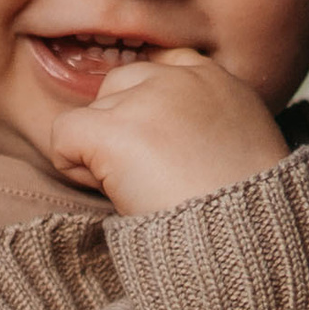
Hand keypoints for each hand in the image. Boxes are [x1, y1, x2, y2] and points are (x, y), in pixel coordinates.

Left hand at [47, 48, 288, 215]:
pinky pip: (62, 135)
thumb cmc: (246, 214)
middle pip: (119, 85)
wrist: (245, 242)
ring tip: (138, 189)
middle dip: (122, 126)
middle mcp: (180, 79)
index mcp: (217, 81)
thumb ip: (205, 124)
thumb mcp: (242, 147)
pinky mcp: (113, 130)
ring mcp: (144, 101)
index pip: (163, 67)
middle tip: (149, 176)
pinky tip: (110, 191)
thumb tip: (162, 137)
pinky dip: (73, 165)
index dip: (147, 109)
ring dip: (101, 150)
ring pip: (92, 113)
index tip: (161, 150)